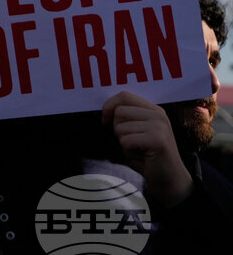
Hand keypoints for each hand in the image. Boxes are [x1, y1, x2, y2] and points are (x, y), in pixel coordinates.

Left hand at [102, 91, 192, 206]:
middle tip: (131, 142)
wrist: (170, 179)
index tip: (105, 121)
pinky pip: (126, 141)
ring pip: (120, 127)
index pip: (124, 95)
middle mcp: (158, 115)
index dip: (108, 106)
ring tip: (139, 150)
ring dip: (123, 142)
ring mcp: (159, 126)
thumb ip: (127, 117)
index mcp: (153, 110)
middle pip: (119, 111)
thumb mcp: (137, 131)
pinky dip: (128, 151)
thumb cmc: (148, 156)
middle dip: (117, 129)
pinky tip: (141, 157)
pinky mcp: (157, 140)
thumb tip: (104, 109)